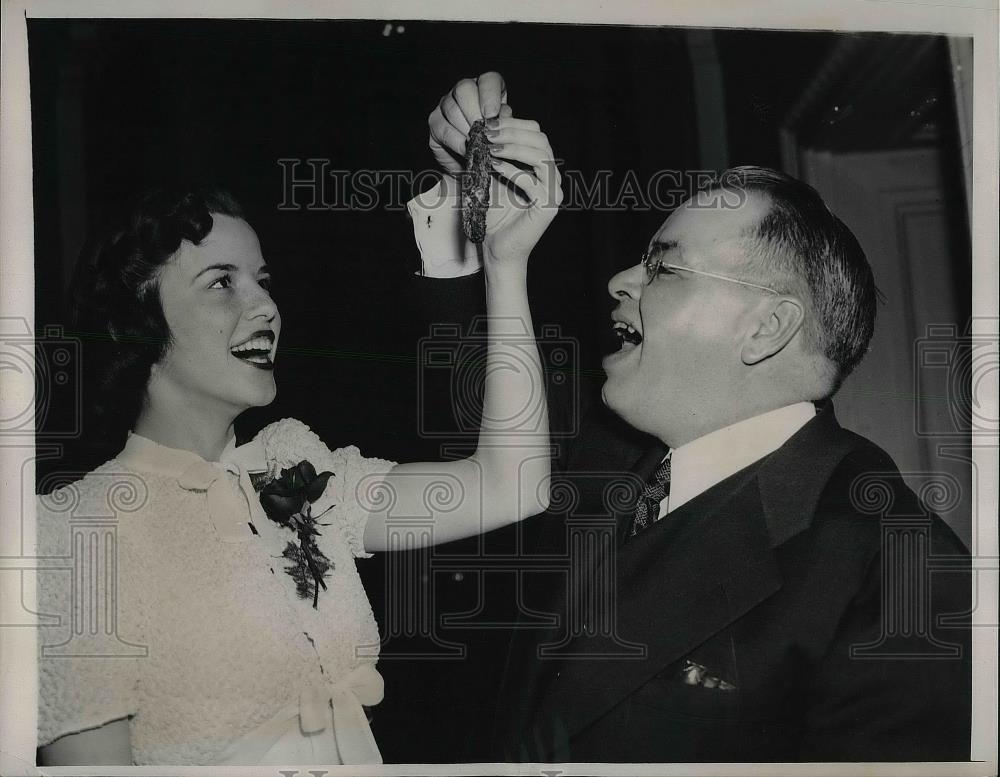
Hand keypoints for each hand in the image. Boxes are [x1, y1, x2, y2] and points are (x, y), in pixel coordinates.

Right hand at [428, 71, 508, 174]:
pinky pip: (443, 128)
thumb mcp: (504, 131)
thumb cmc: (493, 144)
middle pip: (464, 89)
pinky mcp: (435, 122)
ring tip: (477, 144)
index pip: (488, 80)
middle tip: (483, 132)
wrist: (476, 163)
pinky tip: (466, 150)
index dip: (490, 94)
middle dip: (475, 112)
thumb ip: (504, 123)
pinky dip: (456, 141)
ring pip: (452, 109)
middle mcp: (464, 91)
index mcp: (486, 88)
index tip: (492, 115)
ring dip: (466, 129)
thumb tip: (501, 121)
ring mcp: (446, 104)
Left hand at [428, 73, 561, 263]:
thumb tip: (486, 123)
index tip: (488, 123)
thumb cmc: (495, 214)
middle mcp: (552, 178)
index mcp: (543, 168)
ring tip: (490, 147)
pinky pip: (533, 182)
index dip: (514, 124)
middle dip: (512, 132)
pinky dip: (513, 171)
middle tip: (488, 133)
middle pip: (541, 140)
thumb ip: (494, 152)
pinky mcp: (548, 207)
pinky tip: (495, 166)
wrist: (497, 248)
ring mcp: (553, 192)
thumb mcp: (492, 176)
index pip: (536, 133)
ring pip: (541, 157)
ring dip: (514, 147)